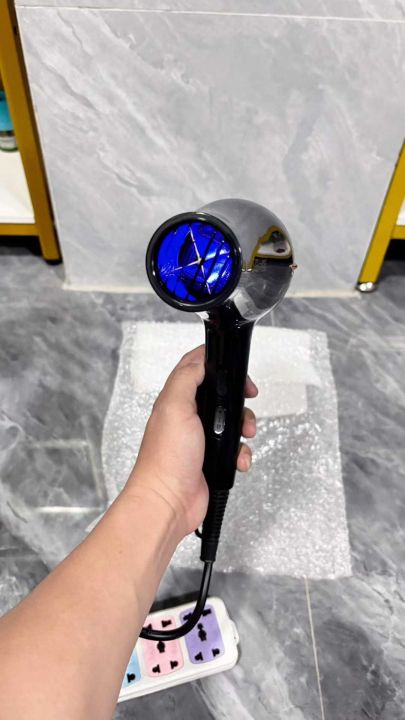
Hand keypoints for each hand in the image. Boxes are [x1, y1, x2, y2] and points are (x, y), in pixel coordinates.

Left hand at [126, 346, 257, 538]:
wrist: (168, 502)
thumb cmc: (166, 459)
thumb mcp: (175, 406)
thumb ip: (187, 378)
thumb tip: (200, 360)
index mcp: (176, 399)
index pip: (196, 367)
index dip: (218, 363)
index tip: (236, 370)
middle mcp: (187, 416)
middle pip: (221, 394)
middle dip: (239, 398)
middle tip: (248, 401)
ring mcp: (200, 438)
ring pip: (232, 421)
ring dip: (244, 427)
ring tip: (244, 435)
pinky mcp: (211, 458)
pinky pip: (234, 448)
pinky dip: (241, 453)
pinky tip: (237, 460)